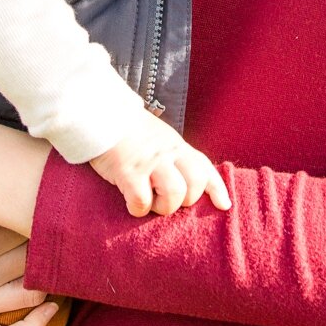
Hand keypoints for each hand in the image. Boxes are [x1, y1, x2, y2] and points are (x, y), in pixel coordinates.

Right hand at [90, 112, 230, 216]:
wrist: (101, 115)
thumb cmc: (129, 132)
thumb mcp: (160, 139)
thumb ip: (174, 156)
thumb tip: (186, 179)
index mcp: (178, 146)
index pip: (205, 167)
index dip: (217, 189)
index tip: (224, 206)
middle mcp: (169, 153)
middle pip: (196, 183)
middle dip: (186, 201)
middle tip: (167, 201)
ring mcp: (150, 162)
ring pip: (175, 194)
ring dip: (163, 207)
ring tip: (150, 202)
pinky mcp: (128, 173)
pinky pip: (142, 202)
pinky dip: (138, 209)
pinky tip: (131, 202)